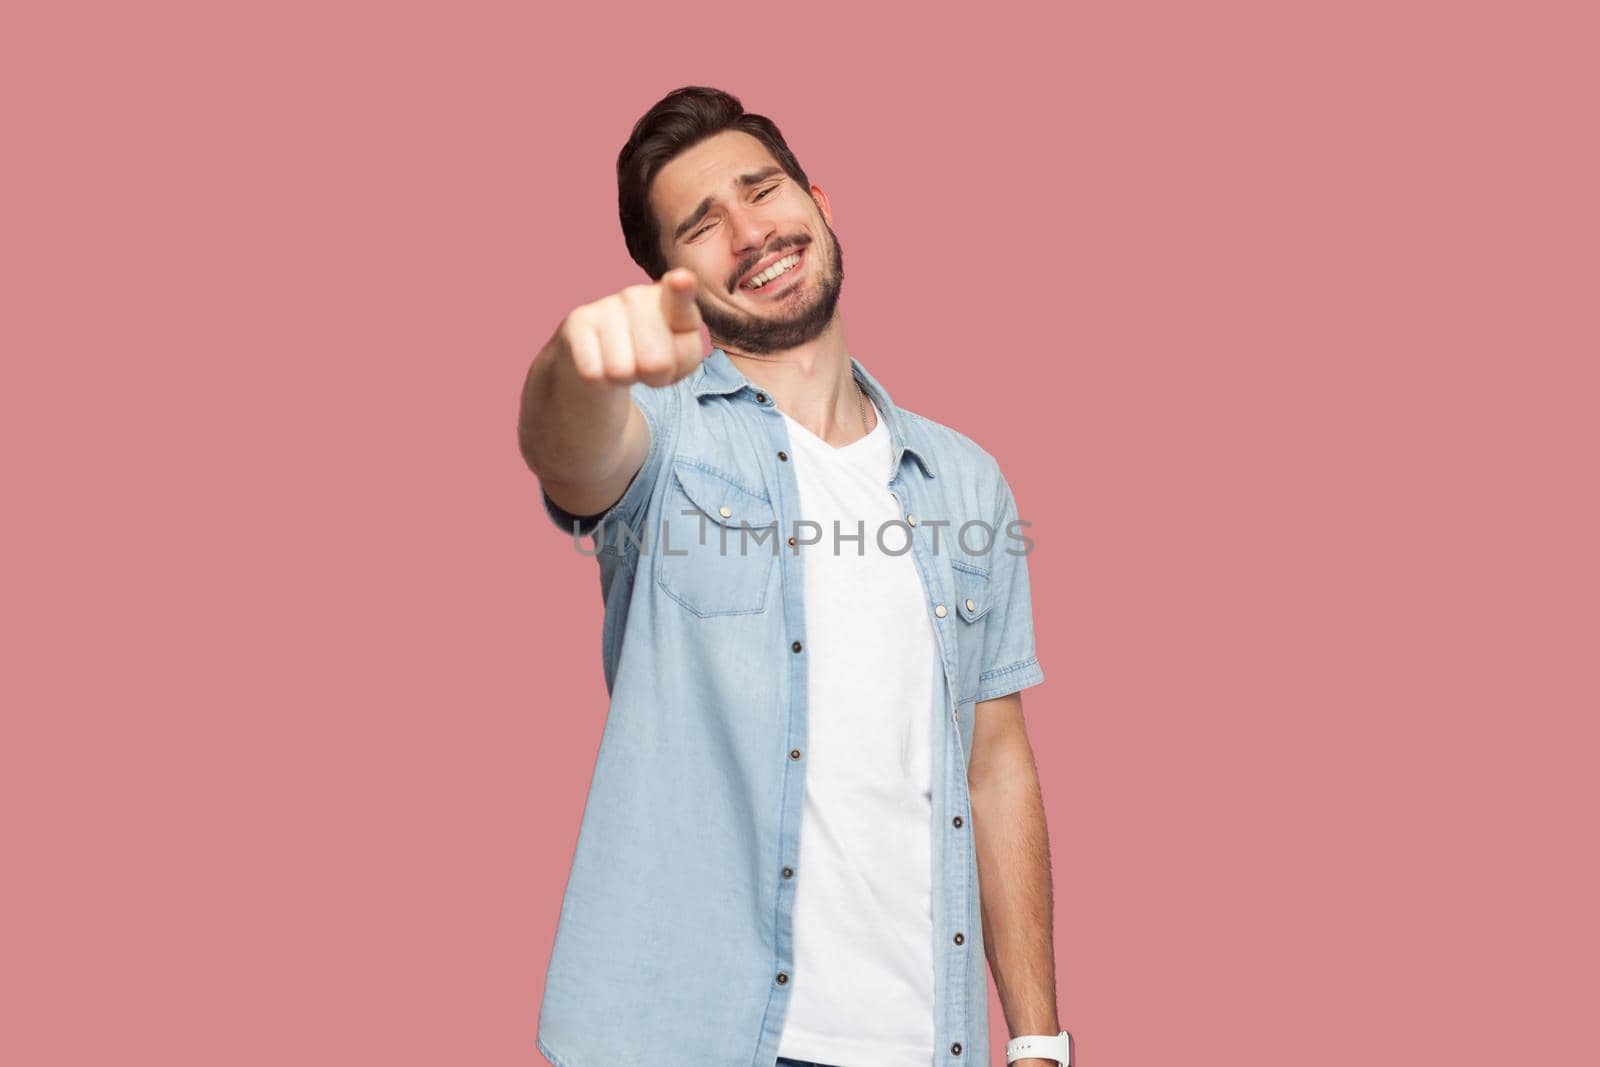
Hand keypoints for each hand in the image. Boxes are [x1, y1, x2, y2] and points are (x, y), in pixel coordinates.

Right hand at [554, 268, 705, 388]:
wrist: (602, 356)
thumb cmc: (653, 355)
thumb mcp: (680, 361)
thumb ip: (685, 357)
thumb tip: (660, 360)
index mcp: (673, 302)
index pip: (679, 295)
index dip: (680, 289)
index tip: (681, 280)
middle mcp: (638, 296)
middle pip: (656, 364)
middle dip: (654, 377)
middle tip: (647, 364)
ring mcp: (606, 305)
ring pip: (620, 371)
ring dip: (624, 378)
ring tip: (625, 362)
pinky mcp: (577, 322)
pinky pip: (592, 373)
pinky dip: (600, 380)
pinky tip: (601, 362)